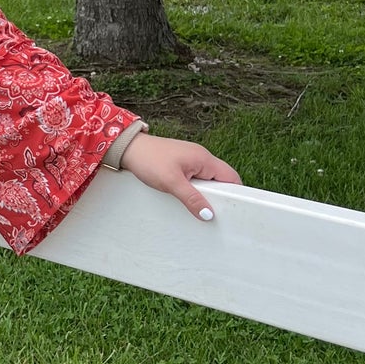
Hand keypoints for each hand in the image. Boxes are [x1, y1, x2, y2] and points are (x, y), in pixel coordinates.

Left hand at [119, 131, 240, 220]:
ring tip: (199, 207)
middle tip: (214, 212)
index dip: (236, 193)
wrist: (128, 148)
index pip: (231, 176)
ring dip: (205, 193)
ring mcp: (192, 159)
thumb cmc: (149, 160)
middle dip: (220, 195)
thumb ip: (191, 198)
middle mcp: (201, 157)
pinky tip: (188, 197)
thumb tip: (208, 214)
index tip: (234, 210)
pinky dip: (195, 188)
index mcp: (204, 159)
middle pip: (221, 179)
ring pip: (208, 180)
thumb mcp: (171, 183)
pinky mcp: (182, 163)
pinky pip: (196, 178)